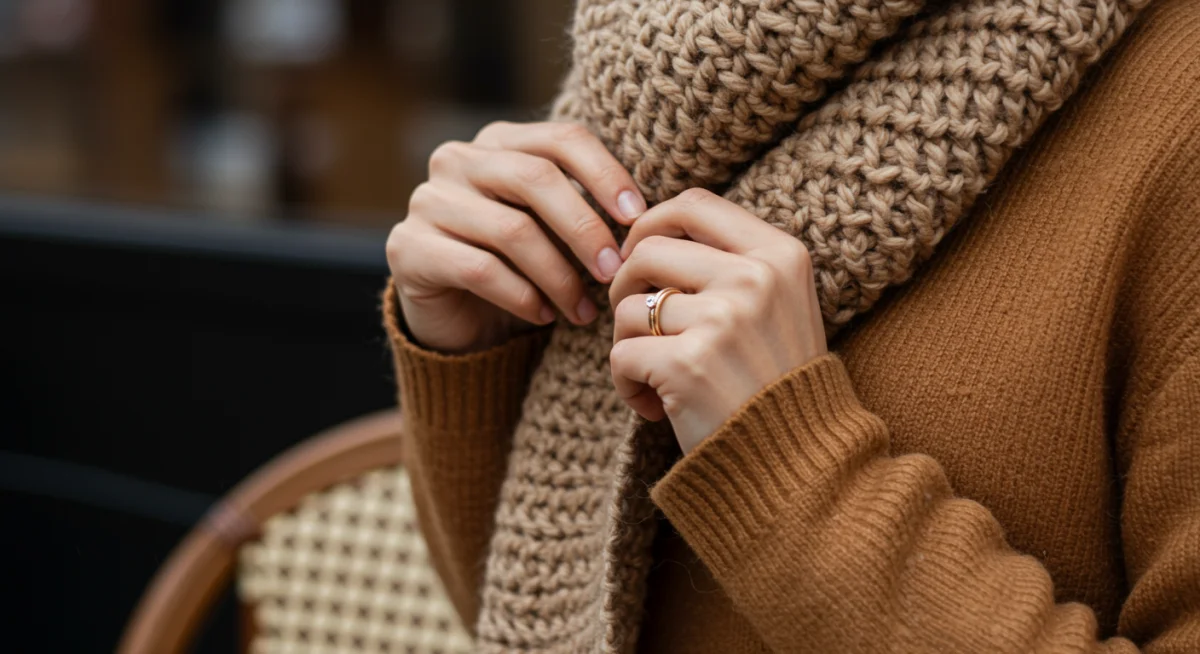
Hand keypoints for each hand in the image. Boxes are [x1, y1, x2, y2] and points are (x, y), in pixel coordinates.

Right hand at [387, 122, 646, 352]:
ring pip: (511, 231)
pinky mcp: (408, 247)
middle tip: (614, 271)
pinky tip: (544, 316)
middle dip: (584, 229)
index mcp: (499, 142)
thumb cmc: (520, 268)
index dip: (605, 174)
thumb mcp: (555, 230)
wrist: (458, 320)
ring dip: (559, 277)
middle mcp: (456, 160)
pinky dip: (522, 296)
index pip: (561, 139)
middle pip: (535, 180)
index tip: (637, 217)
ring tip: (583, 310)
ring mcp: (426, 201)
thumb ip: (585, 206)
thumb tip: (645, 214)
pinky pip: (479, 269)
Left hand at [608, 189, 826, 452]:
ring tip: (657, 378)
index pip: (694, 204)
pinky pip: (621, 354)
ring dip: (628, 345)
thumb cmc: (774, 386)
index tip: (638, 257)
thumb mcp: (777, 307)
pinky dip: (626, 385)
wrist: (799, 468)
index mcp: (781, 254)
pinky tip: (655, 408)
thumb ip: (730, 263)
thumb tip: (645, 234)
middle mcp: (755, 279)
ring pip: (629, 307)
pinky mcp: (688, 363)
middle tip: (637, 328)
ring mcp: (723, 319)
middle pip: (648, 251)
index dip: (650, 224)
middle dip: (625, 288)